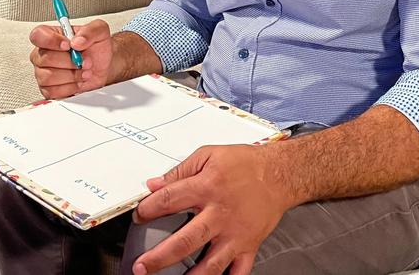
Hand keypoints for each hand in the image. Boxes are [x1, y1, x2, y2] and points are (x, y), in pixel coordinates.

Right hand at [28, 19, 112, 97]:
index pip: (38, 35)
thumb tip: (77, 41)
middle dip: (69, 62)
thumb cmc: (98, 48)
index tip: (69, 46)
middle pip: (44, 59)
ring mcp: (44, 72)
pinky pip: (52, 91)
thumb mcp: (100, 30)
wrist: (105, 66)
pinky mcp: (49, 88)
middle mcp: (44, 53)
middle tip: (85, 61)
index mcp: (52, 35)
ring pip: (47, 77)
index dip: (51, 41)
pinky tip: (78, 81)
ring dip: (71, 76)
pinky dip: (69, 87)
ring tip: (84, 72)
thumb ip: (90, 31)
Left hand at [130, 144, 294, 274]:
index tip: (138, 216)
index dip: (149, 209)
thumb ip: (181, 170)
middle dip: (160, 256)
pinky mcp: (248, 245)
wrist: (280, 173)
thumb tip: (154, 184)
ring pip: (210, 263)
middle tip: (142, 266)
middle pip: (185, 240)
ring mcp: (234, 234)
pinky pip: (238, 272)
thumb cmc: (245, 163)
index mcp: (207, 187)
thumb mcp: (210, 154)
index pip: (170, 200)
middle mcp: (220, 214)